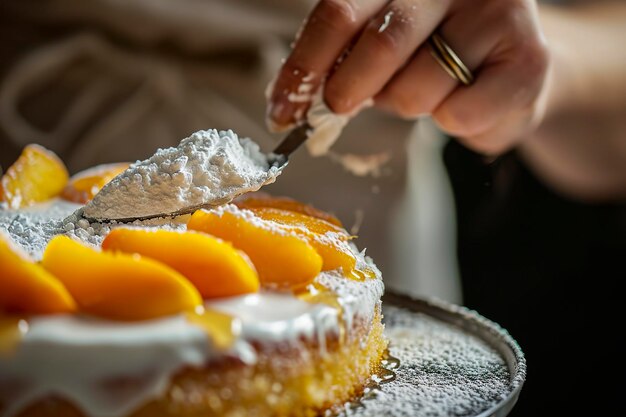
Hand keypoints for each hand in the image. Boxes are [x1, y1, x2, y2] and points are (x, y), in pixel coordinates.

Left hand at [267, 0, 549, 154]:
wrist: (511, 70)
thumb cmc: (433, 55)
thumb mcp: (379, 47)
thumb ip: (340, 59)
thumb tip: (287, 103)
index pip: (339, 11)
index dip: (304, 66)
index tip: (281, 111)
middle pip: (379, 43)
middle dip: (346, 91)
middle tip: (336, 108)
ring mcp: (498, 11)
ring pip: (417, 89)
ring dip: (405, 105)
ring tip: (424, 89)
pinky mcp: (530, 57)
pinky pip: (459, 114)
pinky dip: (449, 123)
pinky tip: (463, 102)